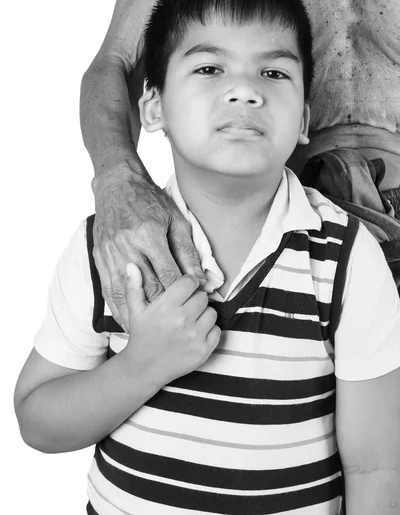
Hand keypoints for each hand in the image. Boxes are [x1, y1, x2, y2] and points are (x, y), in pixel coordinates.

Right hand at [92, 161, 207, 330]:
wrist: (116, 186)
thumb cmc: (150, 201)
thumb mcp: (176, 220)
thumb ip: (186, 251)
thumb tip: (200, 278)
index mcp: (148, 235)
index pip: (168, 273)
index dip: (182, 292)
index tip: (193, 306)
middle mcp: (127, 246)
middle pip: (148, 286)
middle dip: (163, 308)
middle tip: (176, 326)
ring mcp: (111, 254)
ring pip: (126, 292)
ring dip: (139, 315)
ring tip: (151, 334)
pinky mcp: (100, 258)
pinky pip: (108, 289)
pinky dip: (118, 308)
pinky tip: (127, 322)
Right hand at [123, 263, 220, 385]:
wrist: (144, 368)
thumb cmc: (141, 336)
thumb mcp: (135, 311)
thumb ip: (135, 286)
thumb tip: (132, 265)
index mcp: (166, 307)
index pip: (190, 282)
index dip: (188, 283)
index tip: (185, 289)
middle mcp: (182, 320)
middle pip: (202, 296)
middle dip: (195, 299)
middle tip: (185, 307)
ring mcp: (194, 336)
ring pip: (212, 312)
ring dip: (203, 314)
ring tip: (190, 320)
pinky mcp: (203, 350)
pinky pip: (217, 330)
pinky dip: (209, 330)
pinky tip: (195, 332)